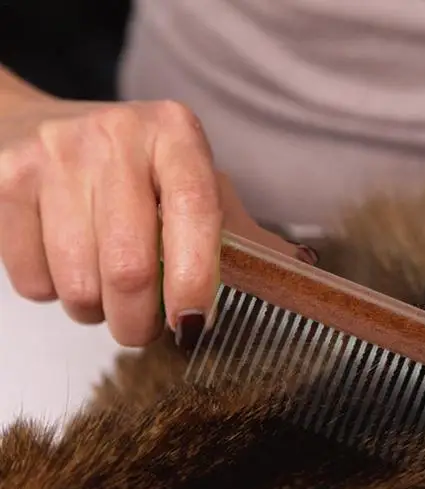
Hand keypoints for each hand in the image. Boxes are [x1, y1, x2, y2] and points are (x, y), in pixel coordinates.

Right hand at [0, 92, 308, 346]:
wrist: (40, 128)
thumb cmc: (137, 173)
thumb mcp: (198, 189)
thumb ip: (245, 236)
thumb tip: (302, 277)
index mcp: (176, 136)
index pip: (196, 214)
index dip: (197, 280)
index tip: (195, 325)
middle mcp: (115, 135)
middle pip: (130, 268)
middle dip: (140, 324)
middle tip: (147, 331)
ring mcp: (54, 155)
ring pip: (79, 284)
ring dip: (97, 313)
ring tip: (106, 293)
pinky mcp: (4, 181)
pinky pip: (32, 281)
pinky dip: (53, 296)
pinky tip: (66, 266)